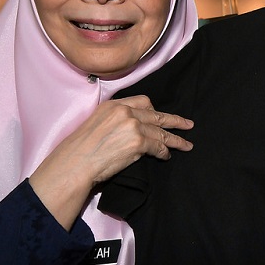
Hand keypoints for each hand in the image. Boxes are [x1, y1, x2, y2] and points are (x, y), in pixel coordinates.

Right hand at [30, 95, 192, 228]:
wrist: (76, 162)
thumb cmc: (81, 150)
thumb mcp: (96, 123)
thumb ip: (116, 120)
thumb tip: (133, 130)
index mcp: (114, 104)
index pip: (142, 101)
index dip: (154, 111)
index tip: (161, 116)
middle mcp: (125, 111)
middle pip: (156, 115)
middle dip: (174, 121)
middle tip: (188, 125)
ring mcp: (133, 125)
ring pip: (161, 132)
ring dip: (175, 140)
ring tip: (186, 145)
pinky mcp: (138, 141)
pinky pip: (158, 147)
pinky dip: (164, 153)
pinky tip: (166, 156)